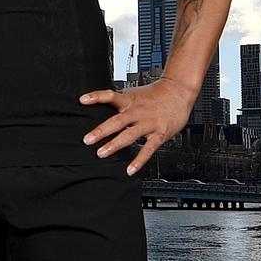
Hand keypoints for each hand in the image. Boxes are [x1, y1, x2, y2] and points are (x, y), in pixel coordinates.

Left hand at [80, 77, 195, 174]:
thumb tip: (99, 105)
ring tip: (101, 153)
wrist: (178, 91)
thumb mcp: (133, 94)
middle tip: (87, 140)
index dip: (96, 97)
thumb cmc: (154, 94)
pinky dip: (139, 160)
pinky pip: (148, 149)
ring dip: (115, 145)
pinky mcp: (160, 134)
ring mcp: (149, 123)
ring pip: (130, 135)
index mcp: (129, 100)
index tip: (82, 100)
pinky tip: (130, 169)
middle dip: (101, 131)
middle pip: (117, 121)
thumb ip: (119, 101)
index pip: (110, 95)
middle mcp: (137, 111)